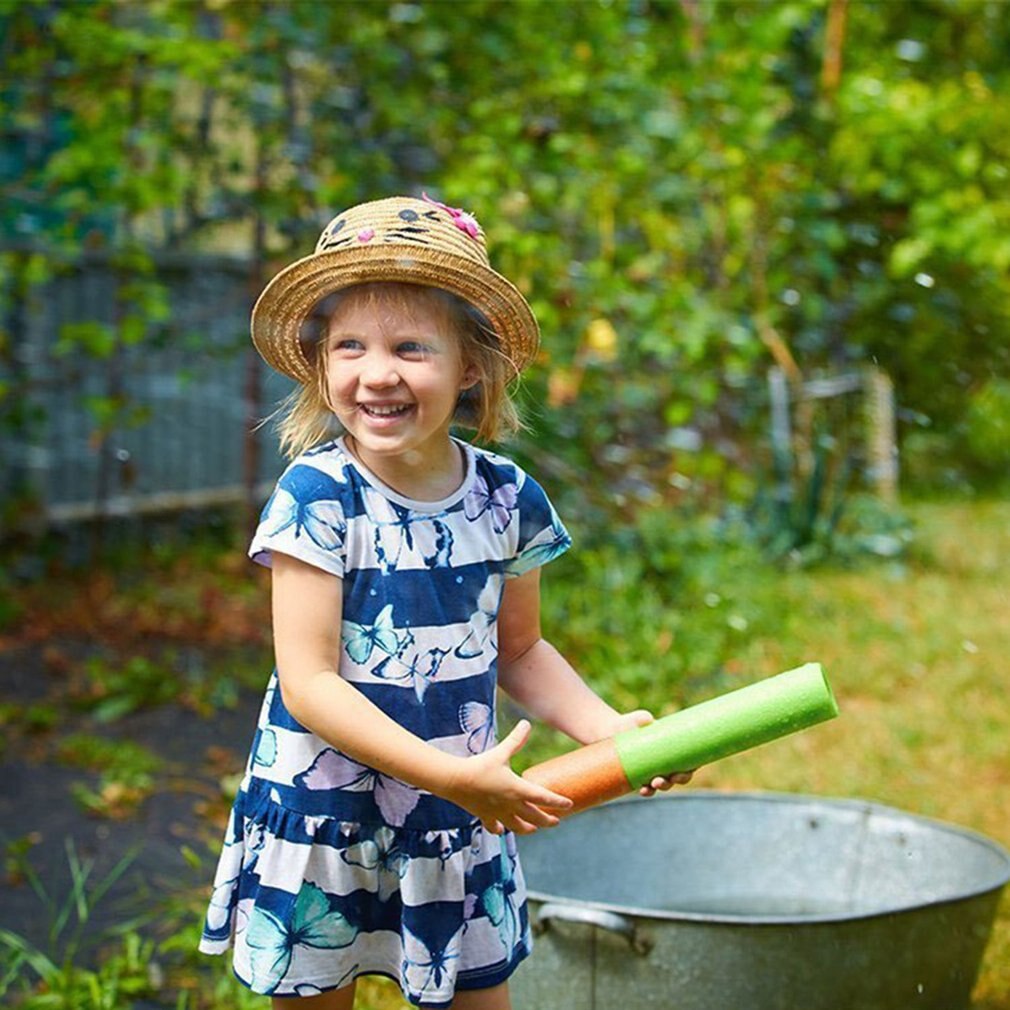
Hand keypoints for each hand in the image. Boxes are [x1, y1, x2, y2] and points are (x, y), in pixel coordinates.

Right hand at [444, 720, 572, 834]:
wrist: (455, 780)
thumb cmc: (480, 766)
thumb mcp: (501, 751)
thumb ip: (515, 739)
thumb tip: (526, 723)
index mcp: (518, 789)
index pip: (544, 798)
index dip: (558, 802)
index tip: (569, 805)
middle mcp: (511, 805)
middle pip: (535, 818)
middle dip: (547, 821)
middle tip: (556, 821)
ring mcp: (498, 814)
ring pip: (518, 827)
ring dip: (528, 829)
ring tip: (534, 829)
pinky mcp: (485, 817)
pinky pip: (495, 827)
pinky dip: (500, 829)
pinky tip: (501, 829)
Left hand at [608, 709, 694, 796]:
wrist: (613, 730)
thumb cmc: (632, 723)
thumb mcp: (638, 719)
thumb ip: (642, 718)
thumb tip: (648, 720)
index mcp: (674, 748)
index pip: (691, 760)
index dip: (694, 766)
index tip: (692, 767)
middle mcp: (667, 763)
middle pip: (681, 775)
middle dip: (679, 779)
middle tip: (673, 777)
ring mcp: (655, 772)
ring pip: (664, 784)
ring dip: (663, 786)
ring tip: (655, 783)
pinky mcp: (641, 778)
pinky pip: (648, 789)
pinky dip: (647, 791)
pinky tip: (643, 790)